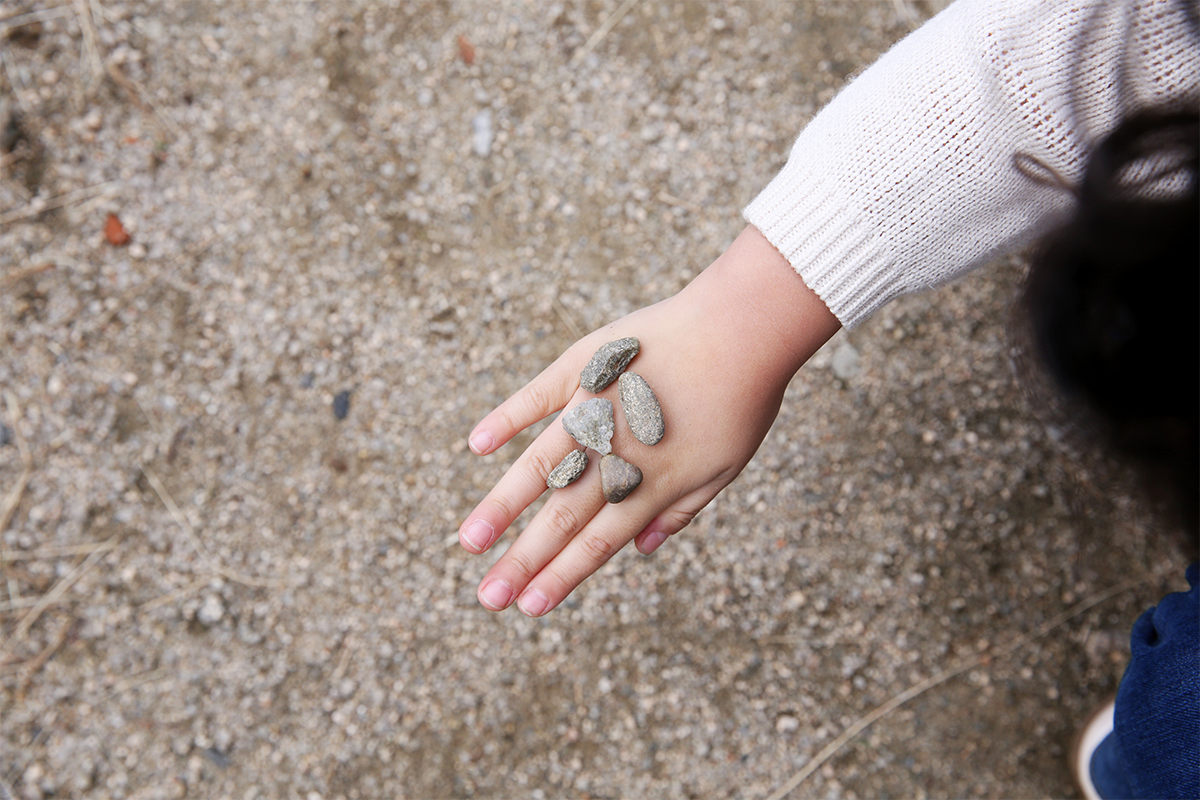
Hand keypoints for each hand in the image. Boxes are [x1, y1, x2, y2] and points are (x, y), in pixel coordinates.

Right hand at [458, 225, 839, 615]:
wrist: (743, 326)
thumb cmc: (742, 399)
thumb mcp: (726, 467)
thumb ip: (680, 510)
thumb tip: (643, 550)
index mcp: (650, 484)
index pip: (597, 544)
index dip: (560, 578)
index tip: (527, 608)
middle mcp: (615, 453)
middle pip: (561, 517)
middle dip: (521, 561)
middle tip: (485, 598)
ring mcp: (594, 409)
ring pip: (540, 466)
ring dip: (502, 507)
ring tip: (468, 541)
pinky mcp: (584, 366)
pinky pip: (537, 395)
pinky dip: (507, 419)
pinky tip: (477, 444)